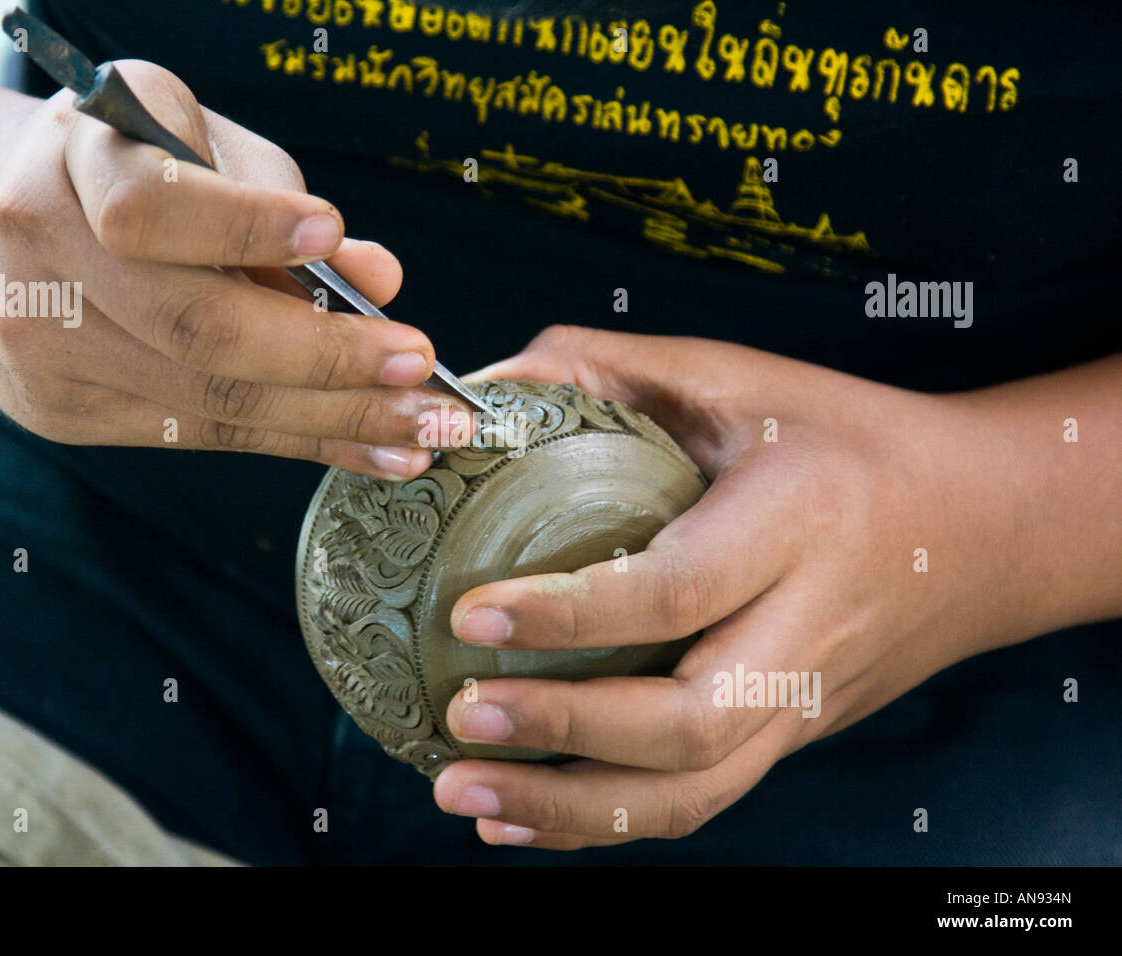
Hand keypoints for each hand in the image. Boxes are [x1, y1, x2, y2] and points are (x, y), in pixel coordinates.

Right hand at [0, 60, 467, 477]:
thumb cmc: (136, 174)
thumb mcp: (207, 149)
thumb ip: (283, 201)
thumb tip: (376, 279)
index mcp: (73, 154)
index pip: (152, 206)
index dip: (247, 226)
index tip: (335, 233)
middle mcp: (39, 249)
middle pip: (194, 327)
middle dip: (326, 355)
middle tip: (421, 366)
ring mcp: (40, 343)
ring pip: (209, 401)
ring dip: (335, 419)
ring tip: (423, 429)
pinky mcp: (63, 412)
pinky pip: (203, 436)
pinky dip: (303, 444)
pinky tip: (377, 452)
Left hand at [432, 326, 1120, 848]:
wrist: (981, 526)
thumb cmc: (843, 437)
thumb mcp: (739, 374)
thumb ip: (611, 368)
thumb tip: (484, 391)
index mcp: (797, 522)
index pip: (679, 589)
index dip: (571, 613)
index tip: (472, 611)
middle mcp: (808, 626)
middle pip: (690, 720)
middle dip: (565, 730)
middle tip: (462, 715)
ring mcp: (804, 698)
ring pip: (694, 790)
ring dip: (570, 807)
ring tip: (464, 791)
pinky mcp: (792, 735)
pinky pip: (701, 799)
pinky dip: (605, 822)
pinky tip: (520, 820)